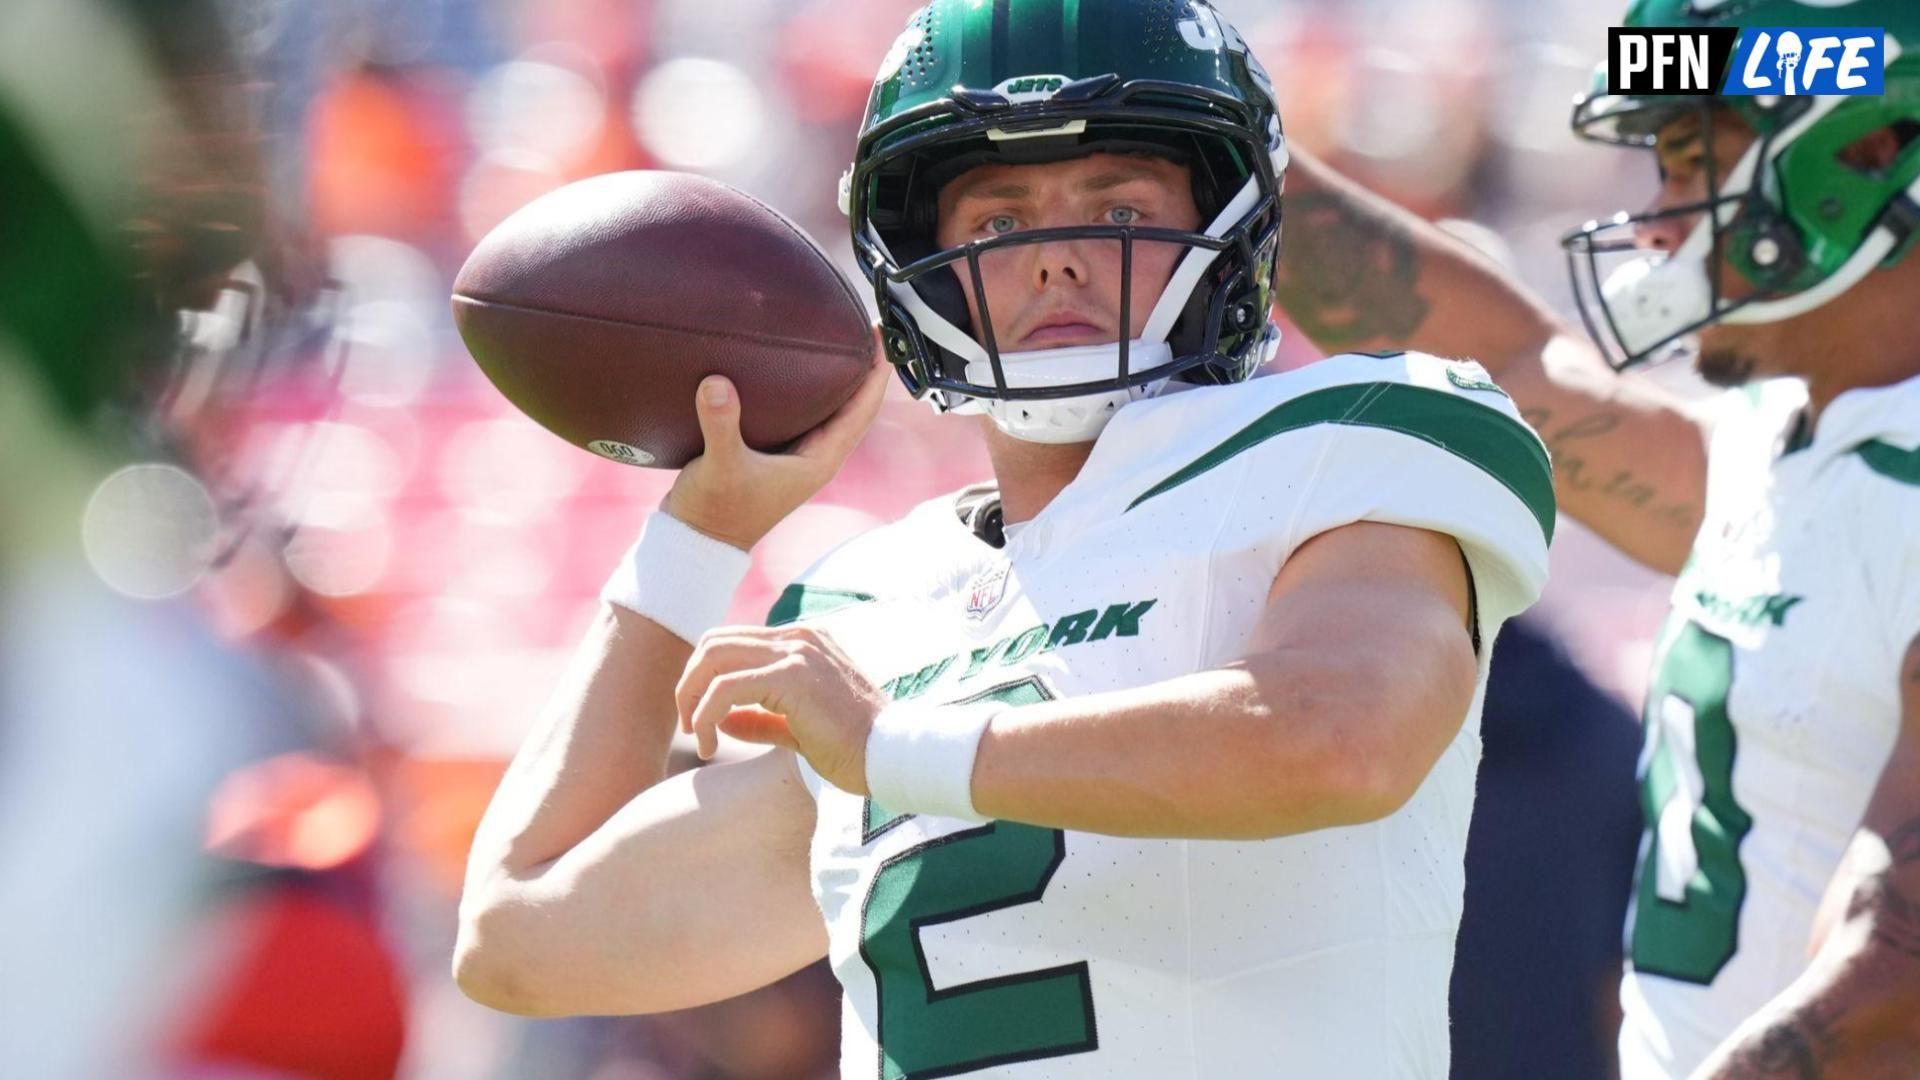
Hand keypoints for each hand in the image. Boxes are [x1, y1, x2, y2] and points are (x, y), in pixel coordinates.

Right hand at [662, 331, 891, 550]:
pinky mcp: (777, 453)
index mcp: (819, 461)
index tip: (884, 338)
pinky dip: (809, 390)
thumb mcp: (719, 465)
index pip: (862, 411)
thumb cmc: (715, 511)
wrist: (697, 540)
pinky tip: (798, 367)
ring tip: (841, 338)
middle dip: (865, 369)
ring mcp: (798, 456)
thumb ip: (721, 424)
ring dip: (840, 379)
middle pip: (855, 407)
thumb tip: (717, 382)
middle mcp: (816, 458)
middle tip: (869, 327)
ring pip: (832, 410)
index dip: (877, 375)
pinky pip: (805, 413)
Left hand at [674, 624, 886, 794]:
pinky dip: (705, 715)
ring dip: (691, 698)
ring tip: (697, 739)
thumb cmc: (854, 747)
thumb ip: (760, 717)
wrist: (892, 755)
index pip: (733, 642)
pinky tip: (710, 746)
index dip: (705, 678)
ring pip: (713, 658)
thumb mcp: (798, 727)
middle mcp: (798, 637)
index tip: (700, 719)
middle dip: (689, 684)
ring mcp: (796, 652)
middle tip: (689, 727)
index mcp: (804, 641)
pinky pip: (725, 688)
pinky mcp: (791, 676)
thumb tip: (719, 720)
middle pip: (714, 642)